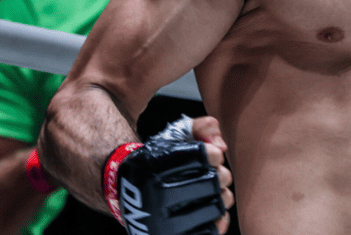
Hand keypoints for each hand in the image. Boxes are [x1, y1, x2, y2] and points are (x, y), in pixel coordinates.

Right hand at [111, 115, 233, 234]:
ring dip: (221, 196)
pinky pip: (211, 231)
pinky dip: (218, 219)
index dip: (213, 154)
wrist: (129, 196)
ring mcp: (164, 222)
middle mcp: (155, 196)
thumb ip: (200, 127)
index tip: (211, 155)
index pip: (200, 156)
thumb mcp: (172, 136)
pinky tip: (209, 209)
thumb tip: (221, 147)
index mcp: (153, 166)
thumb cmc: (157, 163)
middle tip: (213, 173)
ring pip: (216, 206)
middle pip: (213, 181)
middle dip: (220, 173)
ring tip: (211, 191)